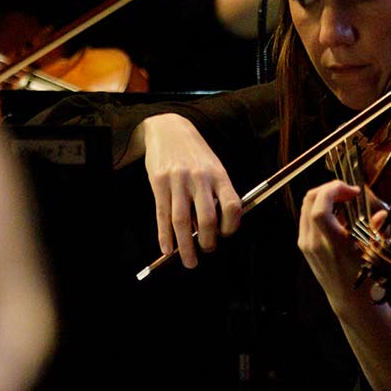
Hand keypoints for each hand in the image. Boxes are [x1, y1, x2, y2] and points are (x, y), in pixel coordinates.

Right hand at [137, 113, 241, 267]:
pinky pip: (162, 215)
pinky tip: (167, 250)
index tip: (226, 235)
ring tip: (189, 261)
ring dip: (185, 247)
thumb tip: (214, 228)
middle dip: (207, 241)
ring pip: (182, 221)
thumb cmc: (195, 154)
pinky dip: (164, 236)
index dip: (231, 226)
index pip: (232, 205)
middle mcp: (200, 178)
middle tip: (207, 250)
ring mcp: (178, 180)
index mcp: (218, 174)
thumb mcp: (213, 167)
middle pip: (207, 218)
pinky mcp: (158, 183)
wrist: (169, 128)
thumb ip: (216, 193)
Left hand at [297, 179, 373, 311]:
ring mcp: (306, 243)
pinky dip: (319, 207)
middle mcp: (313, 242)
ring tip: (345, 200)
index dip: (334, 190)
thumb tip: (380, 214)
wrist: (349, 301)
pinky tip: (337, 213)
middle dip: (330, 188)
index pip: (319, 208)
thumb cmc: (364, 281)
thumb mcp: (374, 255)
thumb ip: (375, 231)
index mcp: (330, 244)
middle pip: (310, 200)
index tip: (353, 191)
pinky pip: (307, 217)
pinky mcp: (304, 245)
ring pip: (306, 206)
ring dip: (324, 196)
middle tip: (349, 192)